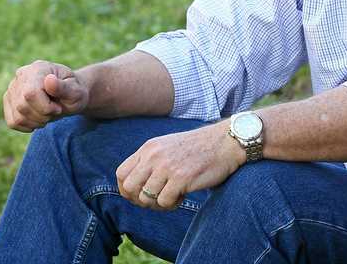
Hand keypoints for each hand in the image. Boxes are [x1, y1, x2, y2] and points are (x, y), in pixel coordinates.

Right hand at [3, 60, 89, 131]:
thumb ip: (63, 88)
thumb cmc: (74, 92)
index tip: (58, 108)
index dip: (45, 107)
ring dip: (36, 122)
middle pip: (23, 106)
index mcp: (38, 68)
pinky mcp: (8, 100)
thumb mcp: (76, 91)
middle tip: (54, 111)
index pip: (30, 93)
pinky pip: (12, 122)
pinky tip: (37, 118)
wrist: (69, 95)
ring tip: (47, 114)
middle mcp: (21, 75)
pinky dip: (27, 126)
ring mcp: (12, 88)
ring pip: (17, 117)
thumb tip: (49, 81)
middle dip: (42, 116)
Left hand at [115, 122, 245, 210]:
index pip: (121, 174)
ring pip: (146, 198)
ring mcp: (167, 166)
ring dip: (159, 204)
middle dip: (140, 200)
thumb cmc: (197, 149)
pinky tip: (183, 195)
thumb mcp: (167, 147)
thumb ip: (149, 162)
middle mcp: (154, 156)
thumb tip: (133, 188)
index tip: (140, 195)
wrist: (225, 142)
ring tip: (173, 196)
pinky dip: (173, 204)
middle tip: (156, 200)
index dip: (127, 190)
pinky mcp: (181, 178)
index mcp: (148, 148)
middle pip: (129, 188)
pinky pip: (165, 202)